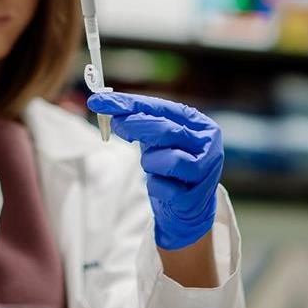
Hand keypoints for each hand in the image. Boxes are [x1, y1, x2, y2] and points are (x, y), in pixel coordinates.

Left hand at [87, 92, 223, 249]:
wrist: (188, 206)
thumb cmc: (169, 164)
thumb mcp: (156, 139)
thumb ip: (137, 120)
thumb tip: (102, 103)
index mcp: (200, 125)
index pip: (163, 108)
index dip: (130, 104)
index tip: (99, 101)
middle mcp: (208, 145)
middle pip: (167, 130)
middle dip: (135, 126)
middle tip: (115, 125)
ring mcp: (205, 172)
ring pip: (168, 160)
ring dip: (150, 163)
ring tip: (154, 168)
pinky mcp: (195, 197)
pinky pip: (164, 187)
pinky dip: (155, 186)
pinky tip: (163, 186)